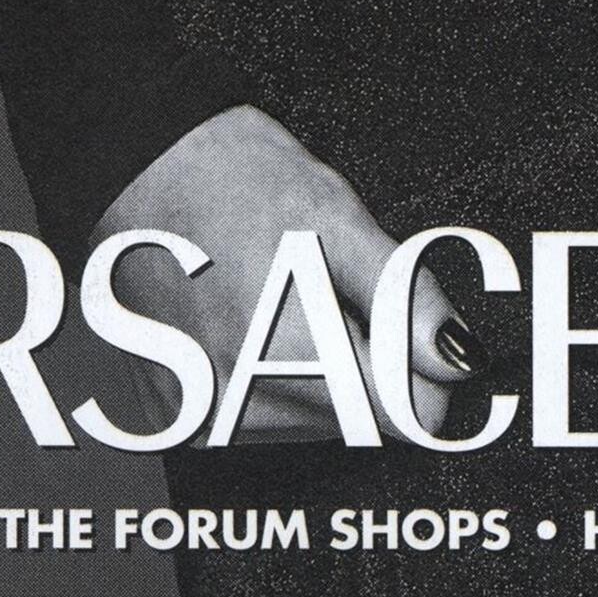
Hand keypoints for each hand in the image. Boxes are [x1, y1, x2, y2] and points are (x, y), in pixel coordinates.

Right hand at [92, 103, 473, 444]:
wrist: (139, 169)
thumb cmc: (237, 177)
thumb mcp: (338, 217)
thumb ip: (403, 295)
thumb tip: (458, 356)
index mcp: (285, 352)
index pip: (400, 415)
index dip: (428, 373)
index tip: (418, 332)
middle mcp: (239, 404)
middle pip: (358, 424)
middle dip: (372, 365)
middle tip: (340, 291)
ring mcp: (204, 420)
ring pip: (315, 427)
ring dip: (326, 376)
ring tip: (290, 298)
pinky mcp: (182, 422)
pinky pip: (267, 422)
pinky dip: (281, 382)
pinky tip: (260, 322)